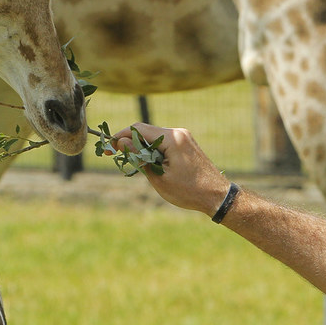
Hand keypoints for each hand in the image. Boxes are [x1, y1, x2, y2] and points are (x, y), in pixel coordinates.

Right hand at [114, 123, 231, 217]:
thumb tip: (121, 143)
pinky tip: (148, 164)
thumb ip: (139, 158)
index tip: (108, 148)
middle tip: (115, 156)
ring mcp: (184, 137)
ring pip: (154, 136)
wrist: (217, 196)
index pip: (138, 129)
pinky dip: (152, 150)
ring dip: (141, 147)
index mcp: (172, 138)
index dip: (120, 137)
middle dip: (129, 142)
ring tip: (133, 164)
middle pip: (145, 130)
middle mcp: (178, 132)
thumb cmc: (189, 190)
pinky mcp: (186, 144)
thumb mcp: (159, 177)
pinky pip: (163, 142)